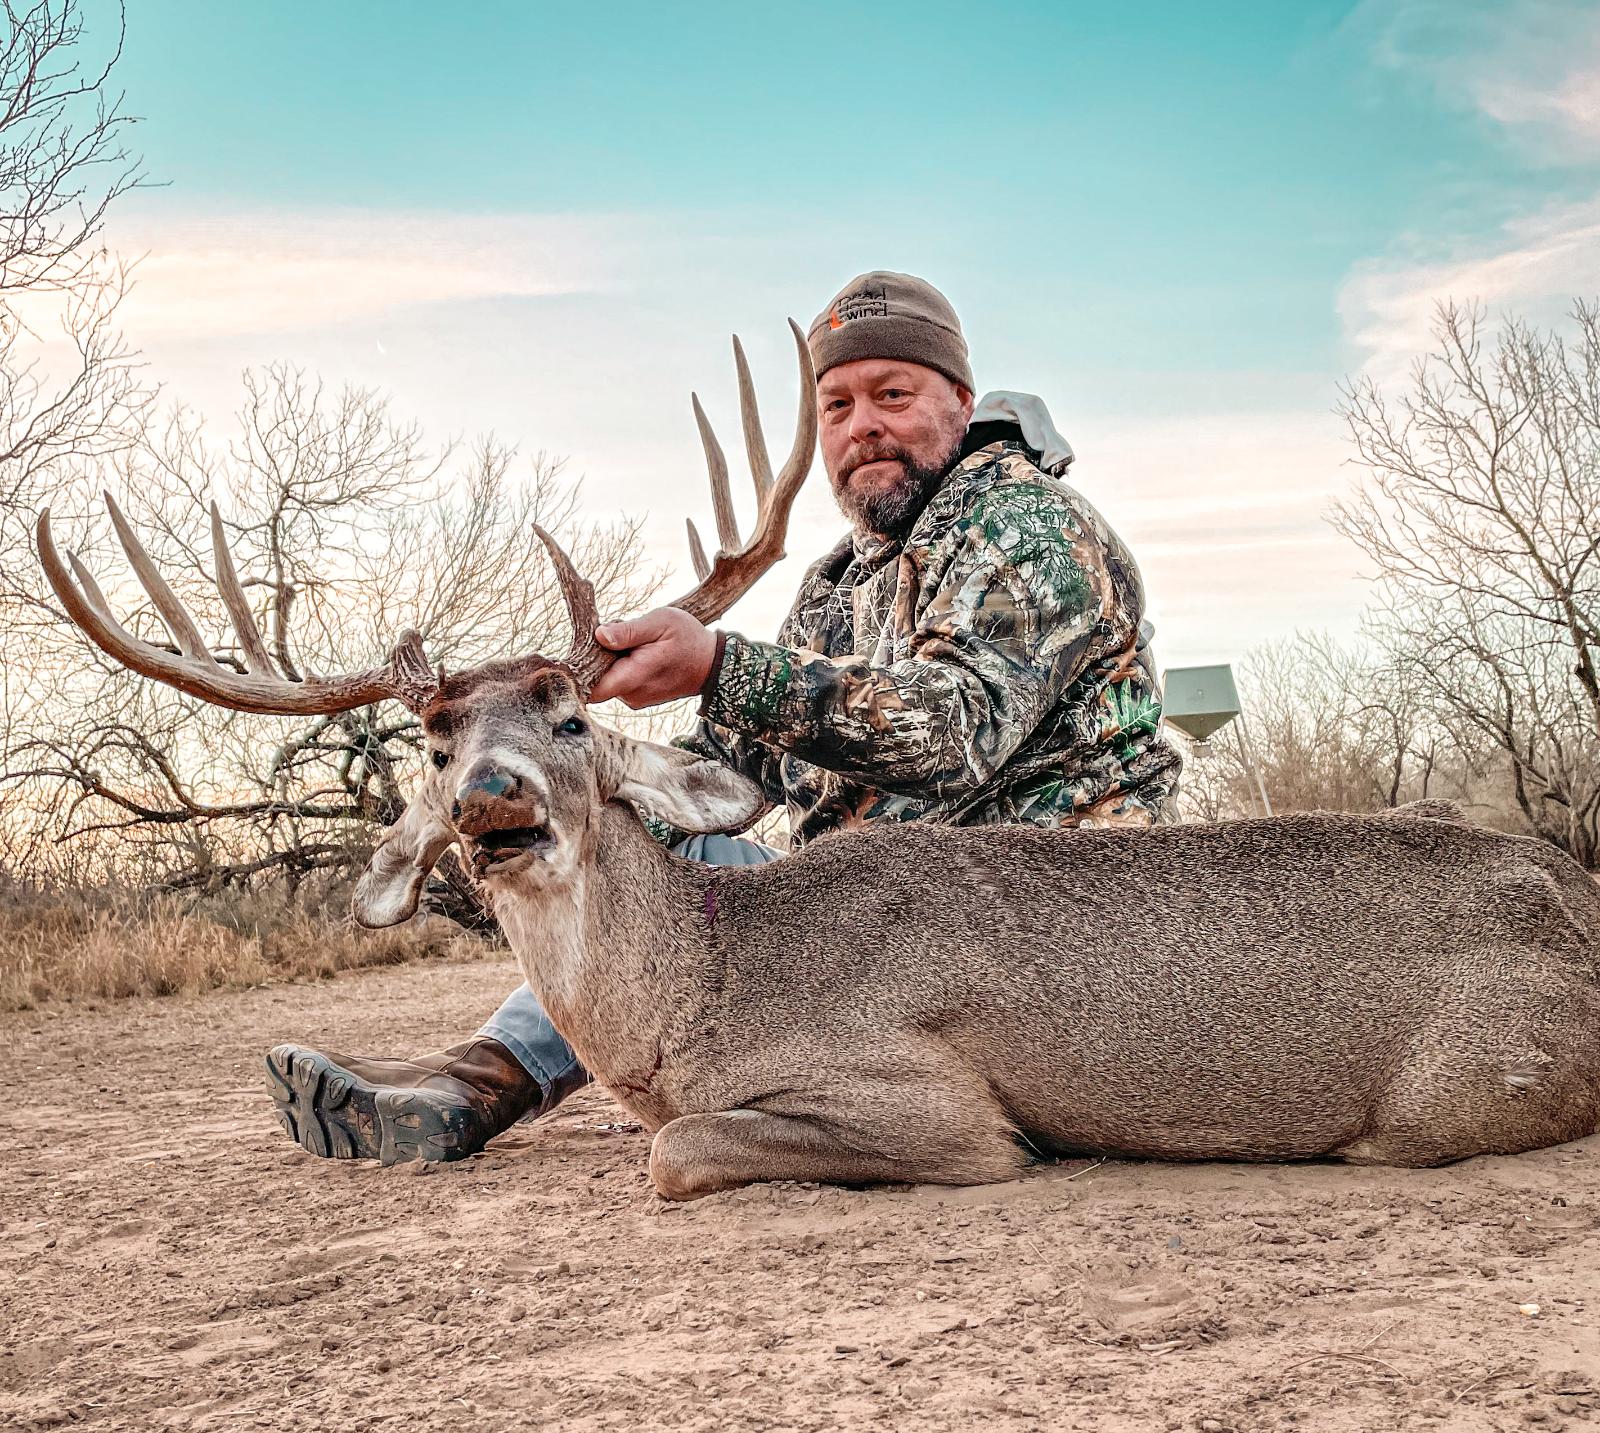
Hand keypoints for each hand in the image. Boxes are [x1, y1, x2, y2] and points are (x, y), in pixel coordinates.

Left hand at [588, 607, 718, 707]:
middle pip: (596, 679)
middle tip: (616, 634)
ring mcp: (635, 699)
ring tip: (634, 642)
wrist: (713, 663)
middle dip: (598, 656)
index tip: (578, 651)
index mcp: (634, 677)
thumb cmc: (689, 639)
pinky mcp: (638, 697)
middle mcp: (631, 695)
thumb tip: (599, 636)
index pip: (590, 689)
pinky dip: (622, 666)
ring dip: (611, 660)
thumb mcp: (660, 623)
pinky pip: (619, 681)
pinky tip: (639, 652)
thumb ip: (628, 631)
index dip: (578, 672)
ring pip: (607, 679)